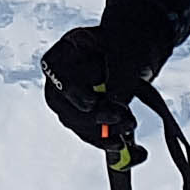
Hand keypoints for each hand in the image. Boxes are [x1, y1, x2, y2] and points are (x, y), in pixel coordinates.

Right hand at [39, 24, 156, 148]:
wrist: (135, 53)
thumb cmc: (128, 43)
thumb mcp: (126, 52)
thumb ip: (120, 74)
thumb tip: (115, 102)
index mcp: (65, 51)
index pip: (54, 70)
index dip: (71, 90)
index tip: (92, 103)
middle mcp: (59, 77)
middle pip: (62, 104)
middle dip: (93, 118)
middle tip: (121, 119)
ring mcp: (68, 99)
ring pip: (75, 123)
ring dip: (102, 133)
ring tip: (129, 128)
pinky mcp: (82, 117)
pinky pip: (88, 134)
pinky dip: (108, 142)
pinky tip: (128, 147)